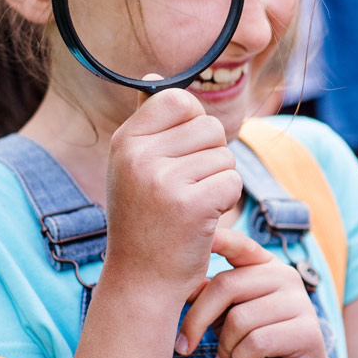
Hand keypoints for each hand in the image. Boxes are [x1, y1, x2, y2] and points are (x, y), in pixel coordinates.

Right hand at [105, 88, 241, 294]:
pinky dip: (226, 203)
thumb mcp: (133, 168)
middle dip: (211, 158)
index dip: (193, 124)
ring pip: (224, 156)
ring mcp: (163, 180)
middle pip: (209, 127)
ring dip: (219, 182)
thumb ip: (148, 124)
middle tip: (187, 190)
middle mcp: (139, 156)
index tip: (183, 154)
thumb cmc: (144, 221)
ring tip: (192, 207)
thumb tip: (156, 76)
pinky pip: (231, 182)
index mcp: (125, 141)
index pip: (178, 99)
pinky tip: (202, 221)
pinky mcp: (191, 205)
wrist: (141, 281)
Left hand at [177, 229, 328, 357]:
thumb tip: (176, 280)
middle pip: (226, 285)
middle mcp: (286, 276)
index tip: (189, 237)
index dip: (216, 239)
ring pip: (240, 319)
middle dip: (196, 320)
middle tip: (184, 347)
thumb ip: (209, 296)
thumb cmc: (256, 346)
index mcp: (265, 266)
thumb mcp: (227, 317)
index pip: (238, 244)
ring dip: (223, 347)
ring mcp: (300, 302)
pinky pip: (257, 342)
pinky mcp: (307, 332)